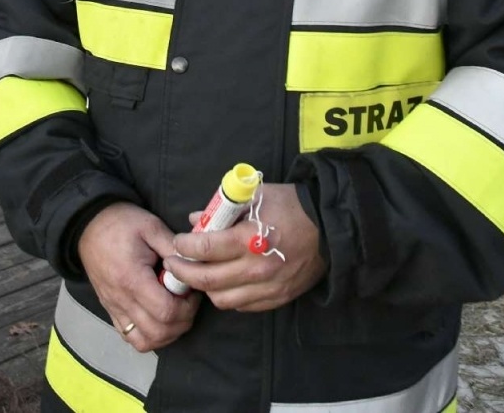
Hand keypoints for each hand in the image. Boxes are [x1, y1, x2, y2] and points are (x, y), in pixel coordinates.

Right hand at [77, 202, 197, 352]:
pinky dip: (150, 335)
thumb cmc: (121, 223)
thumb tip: (194, 265)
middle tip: (188, 301)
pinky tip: (158, 317)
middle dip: (182, 322)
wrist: (88, 226)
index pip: (166, 311)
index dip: (187, 307)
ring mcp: (114, 308)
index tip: (192, 291)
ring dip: (167, 333)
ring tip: (175, 311)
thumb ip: (174, 247)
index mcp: (132, 279)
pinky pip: (131, 337)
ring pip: (145, 342)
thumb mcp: (151, 226)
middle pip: (158, 332)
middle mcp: (121, 300)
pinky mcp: (111, 311)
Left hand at [163, 183, 325, 311]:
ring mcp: (267, 287)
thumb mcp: (256, 196)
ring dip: (205, 288)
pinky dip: (228, 296)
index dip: (183, 246)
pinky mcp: (277, 299)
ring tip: (199, 275)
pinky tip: (224, 283)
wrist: (330, 228)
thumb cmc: (291, 206)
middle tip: (173, 264)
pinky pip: (242, 306)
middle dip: (183, 272)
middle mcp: (256, 268)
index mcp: (249, 239)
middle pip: (206, 279)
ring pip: (221, 298)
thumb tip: (196, 219)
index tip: (177, 242)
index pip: (204, 248)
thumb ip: (223, 209)